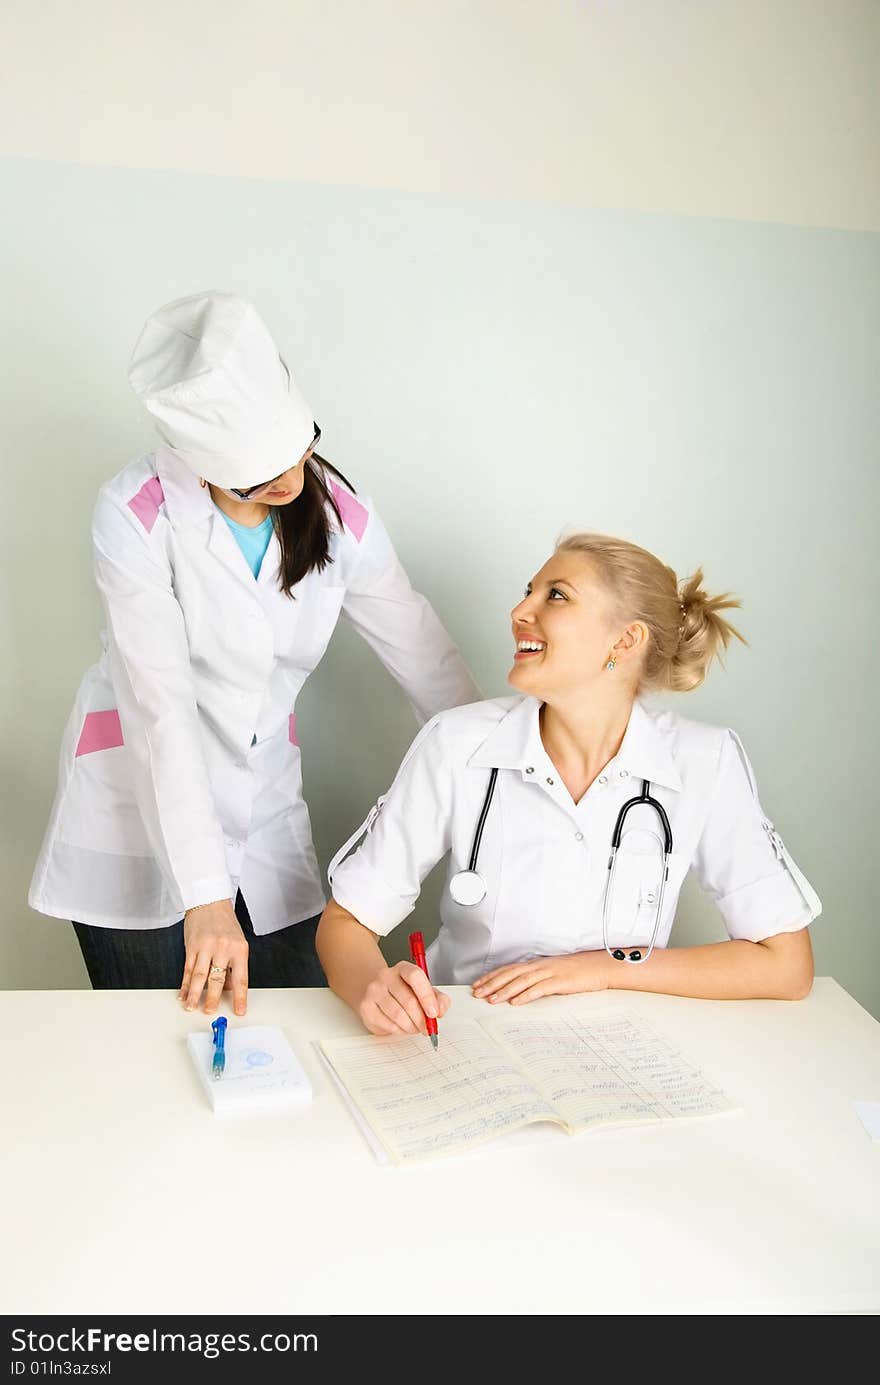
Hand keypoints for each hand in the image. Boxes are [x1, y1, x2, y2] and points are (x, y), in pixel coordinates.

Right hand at [180, 900, 248, 1015]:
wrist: (209, 901)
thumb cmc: (225, 923)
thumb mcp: (237, 942)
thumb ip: (234, 966)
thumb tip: (230, 989)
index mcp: (239, 949)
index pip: (241, 979)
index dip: (240, 997)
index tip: (239, 1010)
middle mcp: (223, 948)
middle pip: (217, 979)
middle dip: (213, 998)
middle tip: (210, 1011)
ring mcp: (206, 947)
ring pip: (199, 976)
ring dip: (194, 994)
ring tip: (191, 1007)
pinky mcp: (191, 946)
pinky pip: (188, 969)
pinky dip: (185, 984)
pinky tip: (183, 993)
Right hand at [358, 961, 451, 1036]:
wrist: (375, 991)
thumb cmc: (403, 992)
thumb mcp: (423, 990)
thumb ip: (438, 999)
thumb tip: (440, 1010)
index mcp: (403, 968)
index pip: (415, 976)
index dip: (427, 997)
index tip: (434, 1013)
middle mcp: (386, 976)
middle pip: (408, 1000)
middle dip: (421, 1019)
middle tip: (426, 1028)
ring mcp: (374, 990)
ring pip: (397, 1015)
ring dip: (410, 1027)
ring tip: (414, 1028)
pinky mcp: (366, 1006)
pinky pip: (386, 1024)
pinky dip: (398, 1030)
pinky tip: (401, 1028)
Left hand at [472, 951, 611, 1005]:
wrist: (601, 967)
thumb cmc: (579, 971)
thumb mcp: (554, 972)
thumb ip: (539, 978)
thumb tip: (522, 989)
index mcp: (537, 964)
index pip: (509, 969)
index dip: (492, 976)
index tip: (477, 985)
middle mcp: (540, 966)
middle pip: (511, 974)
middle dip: (492, 984)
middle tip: (477, 994)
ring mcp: (550, 973)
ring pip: (522, 981)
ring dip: (505, 990)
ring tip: (491, 1000)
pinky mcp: (561, 981)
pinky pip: (540, 989)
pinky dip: (526, 995)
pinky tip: (516, 1002)